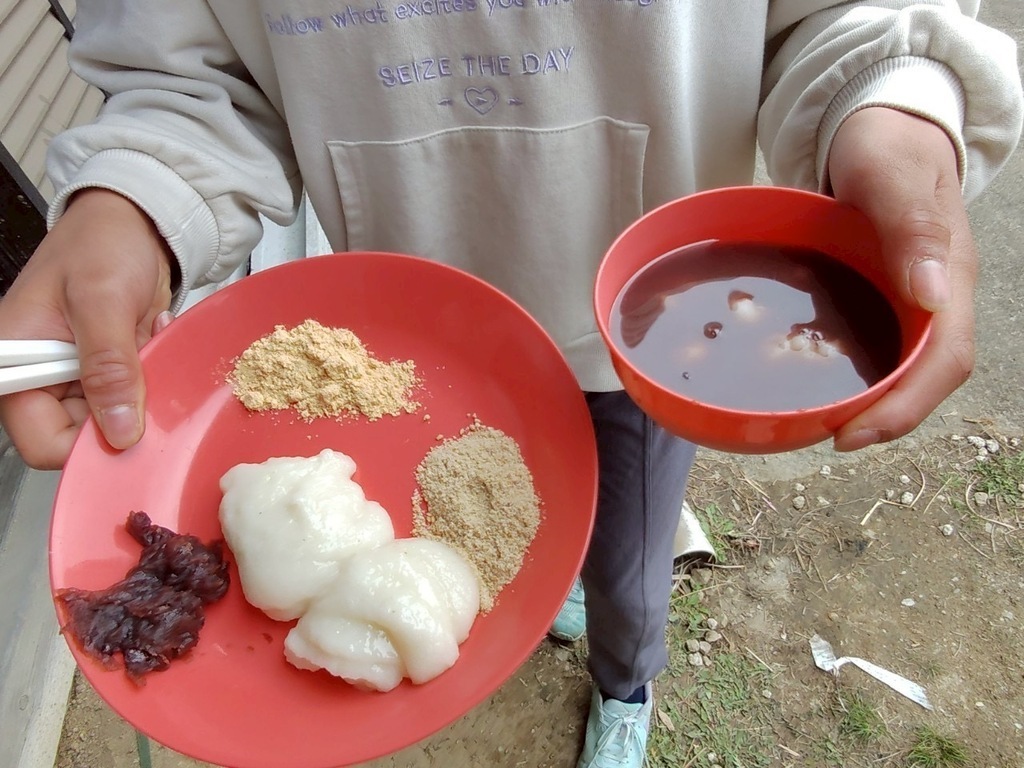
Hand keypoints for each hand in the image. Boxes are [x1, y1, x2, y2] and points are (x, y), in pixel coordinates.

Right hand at [0, 189, 175, 468]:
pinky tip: (151, 338)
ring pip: (114, 420)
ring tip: (146, 343)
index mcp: (15, 363)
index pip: (41, 442)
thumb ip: (108, 368)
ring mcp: (75, 375)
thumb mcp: (102, 301)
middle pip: (80, 438)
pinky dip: (150, 377)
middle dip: (123, 415)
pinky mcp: (107, 369)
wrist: (135, 221)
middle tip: (146, 375)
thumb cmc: (102, 243)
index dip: (87, 445)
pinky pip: (133, 396)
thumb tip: (119, 432)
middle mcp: (41, 377)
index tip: (131, 428)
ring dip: (142, 393)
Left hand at [827, 107, 975, 450]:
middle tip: (829, 438)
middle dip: (884, 417)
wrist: (881, 125)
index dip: (905, 405)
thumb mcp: (893, 175)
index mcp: (948, 276)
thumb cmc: (887, 144)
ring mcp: (910, 299)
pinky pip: (875, 344)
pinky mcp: (883, 295)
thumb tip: (931, 294)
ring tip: (816, 422)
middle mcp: (934, 298)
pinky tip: (809, 377)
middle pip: (924, 377)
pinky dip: (849, 369)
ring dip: (867, 401)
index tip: (853, 433)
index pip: (944, 360)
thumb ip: (914, 226)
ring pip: (900, 366)